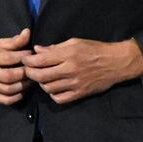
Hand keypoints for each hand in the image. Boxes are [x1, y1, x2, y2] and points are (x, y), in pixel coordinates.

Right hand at [0, 29, 32, 104]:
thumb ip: (13, 41)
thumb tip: (28, 33)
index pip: (9, 58)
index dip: (24, 56)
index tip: (31, 54)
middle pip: (9, 76)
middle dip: (25, 72)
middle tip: (33, 68)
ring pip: (9, 89)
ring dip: (24, 85)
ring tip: (31, 78)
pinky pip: (6, 100)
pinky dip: (18, 96)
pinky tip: (23, 88)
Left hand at [23, 37, 142, 103]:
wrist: (117, 62)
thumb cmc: (95, 50)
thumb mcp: (75, 43)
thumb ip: (55, 48)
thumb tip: (36, 50)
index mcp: (69, 55)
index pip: (41, 61)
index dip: (28, 61)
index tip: (25, 60)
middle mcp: (70, 70)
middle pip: (40, 76)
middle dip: (30, 73)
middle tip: (28, 71)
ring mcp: (75, 83)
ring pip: (47, 88)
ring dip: (41, 83)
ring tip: (43, 78)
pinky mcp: (79, 94)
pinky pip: (58, 98)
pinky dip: (52, 94)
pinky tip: (54, 87)